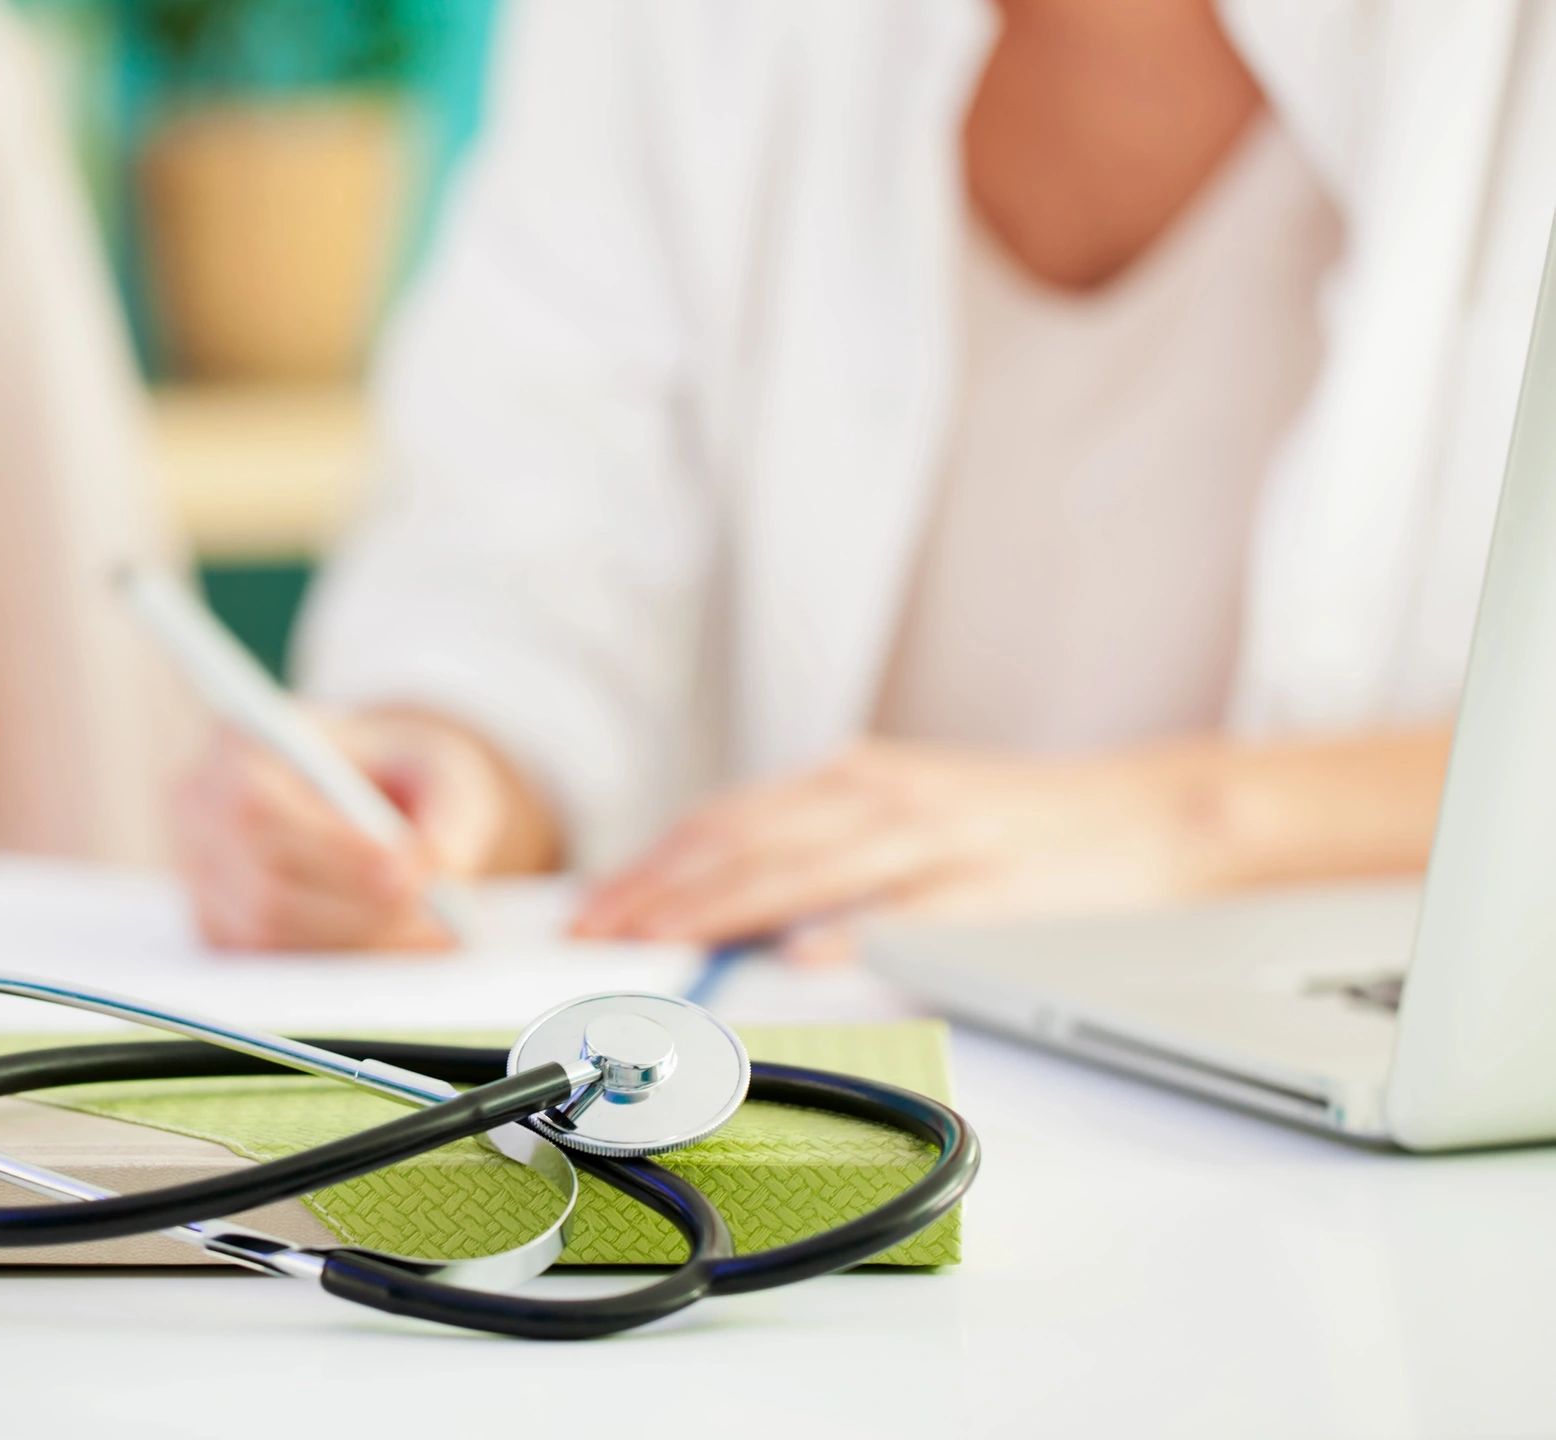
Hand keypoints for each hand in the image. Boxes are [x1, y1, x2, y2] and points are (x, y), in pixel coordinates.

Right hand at [171, 710, 559, 949]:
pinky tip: (397, 945)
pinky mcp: (216, 926)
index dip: (333, 851)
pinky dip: (341, 961)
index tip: (408, 875)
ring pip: (266, 932)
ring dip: (357, 941)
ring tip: (434, 936)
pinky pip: (270, 961)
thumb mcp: (440, 770)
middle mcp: (198, 808)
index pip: (260, 809)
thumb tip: (437, 870)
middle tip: (440, 924)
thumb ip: (449, 812)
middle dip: (358, 910)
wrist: (367, 798)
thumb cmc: (397, 773)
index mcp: (239, 742)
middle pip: (262, 885)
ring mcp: (198, 874)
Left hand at [571, 740, 1238, 955]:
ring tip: (660, 941)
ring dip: (724, 906)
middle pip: (747, 842)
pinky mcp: (993, 886)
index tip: (591, 911)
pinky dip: (854, 928)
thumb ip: (818, 855)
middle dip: (662, 892)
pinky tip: (803, 953)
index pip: (726, 823)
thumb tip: (726, 917)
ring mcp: (937, 836)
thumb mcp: (903, 820)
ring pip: (808, 867)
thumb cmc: (1014, 829)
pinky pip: (913, 910)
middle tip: (595, 935)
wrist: (1154, 817)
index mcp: (853, 782)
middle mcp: (882, 796)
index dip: (653, 867)